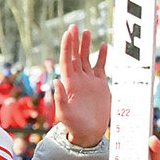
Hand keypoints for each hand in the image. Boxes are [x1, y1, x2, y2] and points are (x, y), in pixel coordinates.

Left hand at [54, 25, 109, 146]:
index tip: (68, 33)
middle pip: (75, 56)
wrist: (87, 133)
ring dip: (86, 46)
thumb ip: (61, 98)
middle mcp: (77, 80)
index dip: (67, 47)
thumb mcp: (65, 113)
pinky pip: (100, 67)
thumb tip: (56, 81)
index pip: (67, 60)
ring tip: (86, 32)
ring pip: (86, 59)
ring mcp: (88, 81)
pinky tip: (102, 46)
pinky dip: (101, 56)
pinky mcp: (99, 85)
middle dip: (74, 42)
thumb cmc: (73, 126)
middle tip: (74, 26)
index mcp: (69, 84)